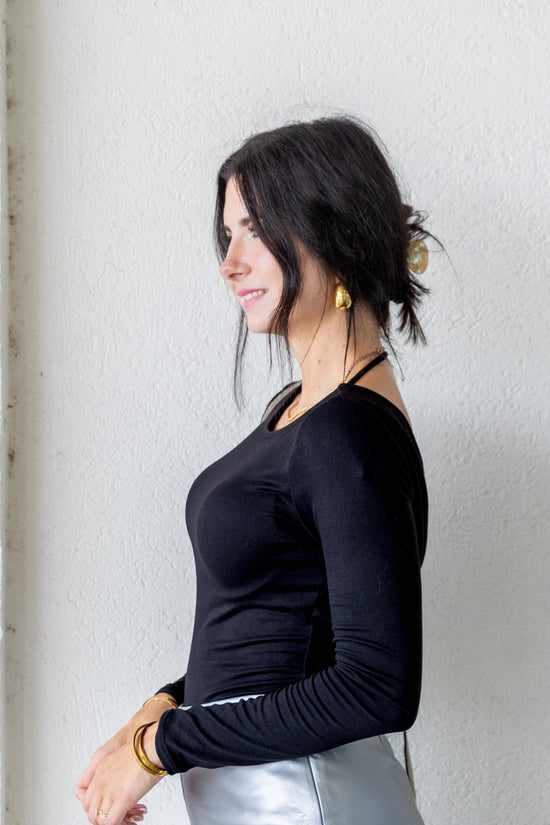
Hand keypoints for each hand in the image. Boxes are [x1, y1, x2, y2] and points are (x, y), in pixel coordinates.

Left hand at [74, 696, 174, 822]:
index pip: (85, 799)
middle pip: (90, 812)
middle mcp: (101, 781)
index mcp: (99, 770)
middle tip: (121, 815)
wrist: (153, 745)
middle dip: (105, 818)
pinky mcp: (122, 798)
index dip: (97, 808)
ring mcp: (109, 791)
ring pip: (99, 821)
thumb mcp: (122, 757)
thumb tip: (122, 783)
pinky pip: (111, 823)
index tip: (108, 809)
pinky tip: (132, 820)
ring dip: (116, 822)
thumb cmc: (144, 748)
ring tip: (130, 818)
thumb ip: (116, 772)